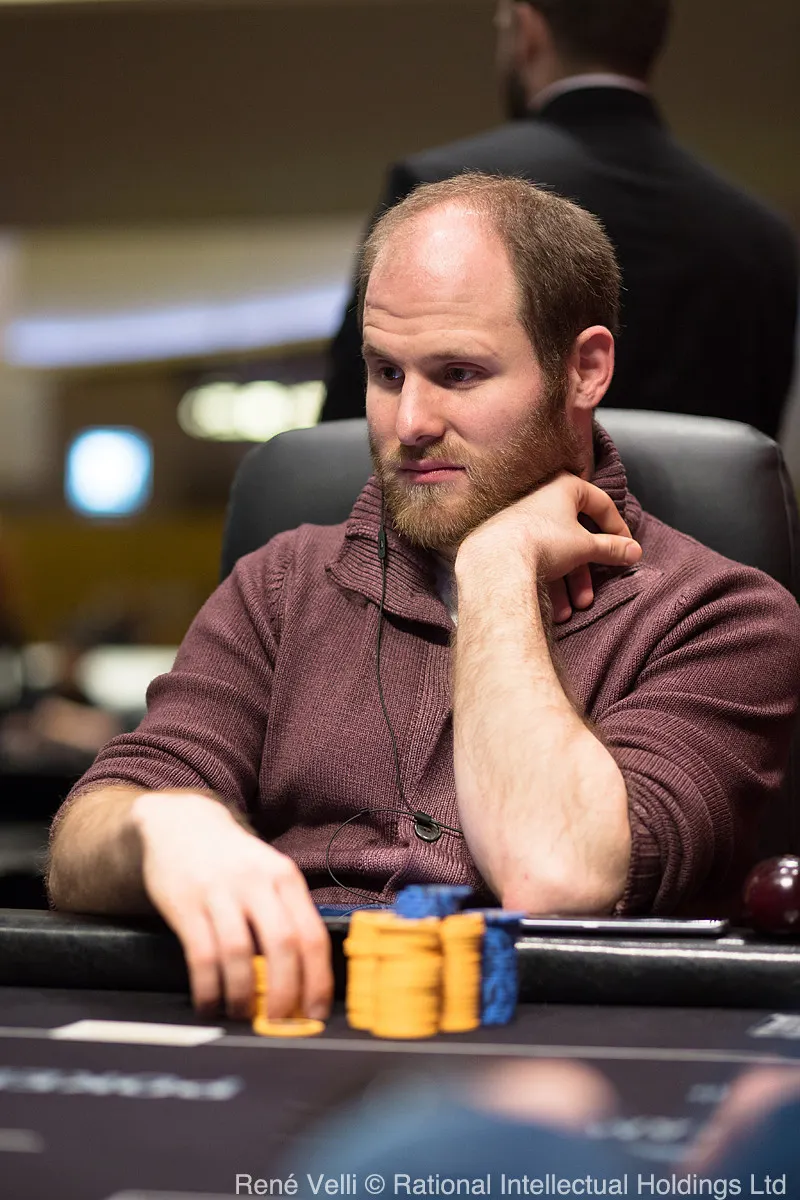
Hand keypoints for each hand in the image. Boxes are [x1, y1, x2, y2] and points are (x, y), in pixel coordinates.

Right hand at [130, 792, 331, 1021]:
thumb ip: (286, 915)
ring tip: (242, 1014)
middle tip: (280, 1022)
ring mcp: (220, 891)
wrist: (181, 824)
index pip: (312, 935)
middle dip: (284, 992)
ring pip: (239, 953)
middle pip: (282, 945)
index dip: (318, 980)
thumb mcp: (268, 874)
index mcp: (285, 878)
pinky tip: (209, 1002)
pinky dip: (208, 987)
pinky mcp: (186, 903)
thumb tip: (304, 979)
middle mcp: (256, 882)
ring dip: (243, 994)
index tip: (316, 1012)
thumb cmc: (233, 861)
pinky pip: (201, 955)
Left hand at [458, 473, 641, 622]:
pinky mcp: (509, 543)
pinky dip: (550, 583)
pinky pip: (537, 561)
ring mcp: (523, 522)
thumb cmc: (545, 541)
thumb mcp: (585, 546)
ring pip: (557, 554)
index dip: (618, 528)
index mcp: (564, 488)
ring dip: (568, 585)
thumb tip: (635, 551)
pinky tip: (557, 610)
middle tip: (593, 593)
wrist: (495, 560)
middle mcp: (542, 500)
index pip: (601, 504)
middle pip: (577, 536)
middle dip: (586, 571)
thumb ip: (612, 548)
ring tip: (574, 608)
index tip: (627, 551)